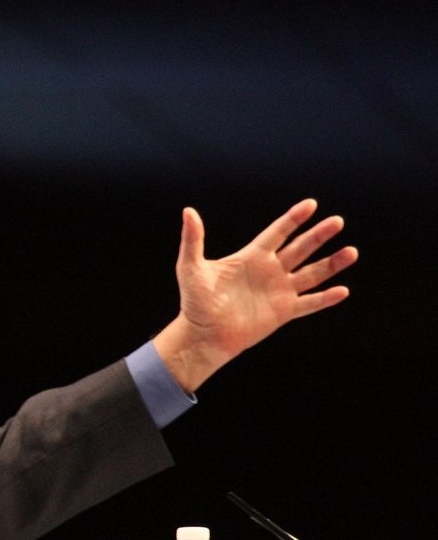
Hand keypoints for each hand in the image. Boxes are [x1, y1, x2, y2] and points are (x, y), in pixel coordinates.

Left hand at [152, 198, 358, 391]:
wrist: (203, 335)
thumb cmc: (195, 301)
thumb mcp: (191, 267)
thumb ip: (193, 240)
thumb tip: (188, 211)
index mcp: (252, 257)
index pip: (277, 232)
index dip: (294, 219)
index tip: (311, 204)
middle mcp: (269, 271)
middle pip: (300, 248)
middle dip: (318, 235)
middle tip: (337, 221)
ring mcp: (279, 291)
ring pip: (311, 274)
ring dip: (331, 264)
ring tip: (352, 251)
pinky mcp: (283, 312)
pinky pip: (309, 304)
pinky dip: (325, 299)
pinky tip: (343, 291)